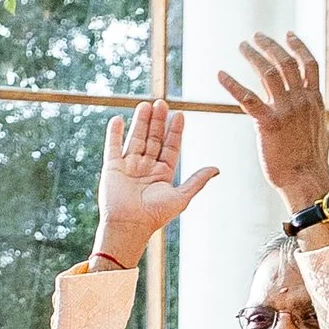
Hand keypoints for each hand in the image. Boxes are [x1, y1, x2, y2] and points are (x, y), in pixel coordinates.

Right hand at [91, 98, 219, 269]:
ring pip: (136, 139)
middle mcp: (146, 168)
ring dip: (141, 122)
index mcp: (162, 174)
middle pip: (153, 139)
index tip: (180, 115)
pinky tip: (119, 119)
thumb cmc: (155, 215)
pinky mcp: (112, 168)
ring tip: (145, 105)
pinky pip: (113, 147)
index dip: (175, 131)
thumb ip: (197, 181)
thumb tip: (217, 169)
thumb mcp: (182, 197)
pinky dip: (115, 133)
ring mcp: (129, 166)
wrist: (130, 225)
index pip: (170, 147)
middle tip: (162, 103)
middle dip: (158, 121)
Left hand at [218, 32, 328, 221]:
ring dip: (254, 56)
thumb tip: (317, 118)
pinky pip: (248, 98)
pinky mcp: (269, 123)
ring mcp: (287, 110)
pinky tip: (220, 74)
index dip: (298, 47)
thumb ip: (315, 120)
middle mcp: (303, 100)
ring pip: (269, 73)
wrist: (306, 180)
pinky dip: (232, 84)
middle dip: (271, 46)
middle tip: (255, 36)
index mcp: (315, 101)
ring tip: (241, 46)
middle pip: (287, 62)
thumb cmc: (311, 163)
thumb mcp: (321, 134)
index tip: (288, 34)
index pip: (309, 64)